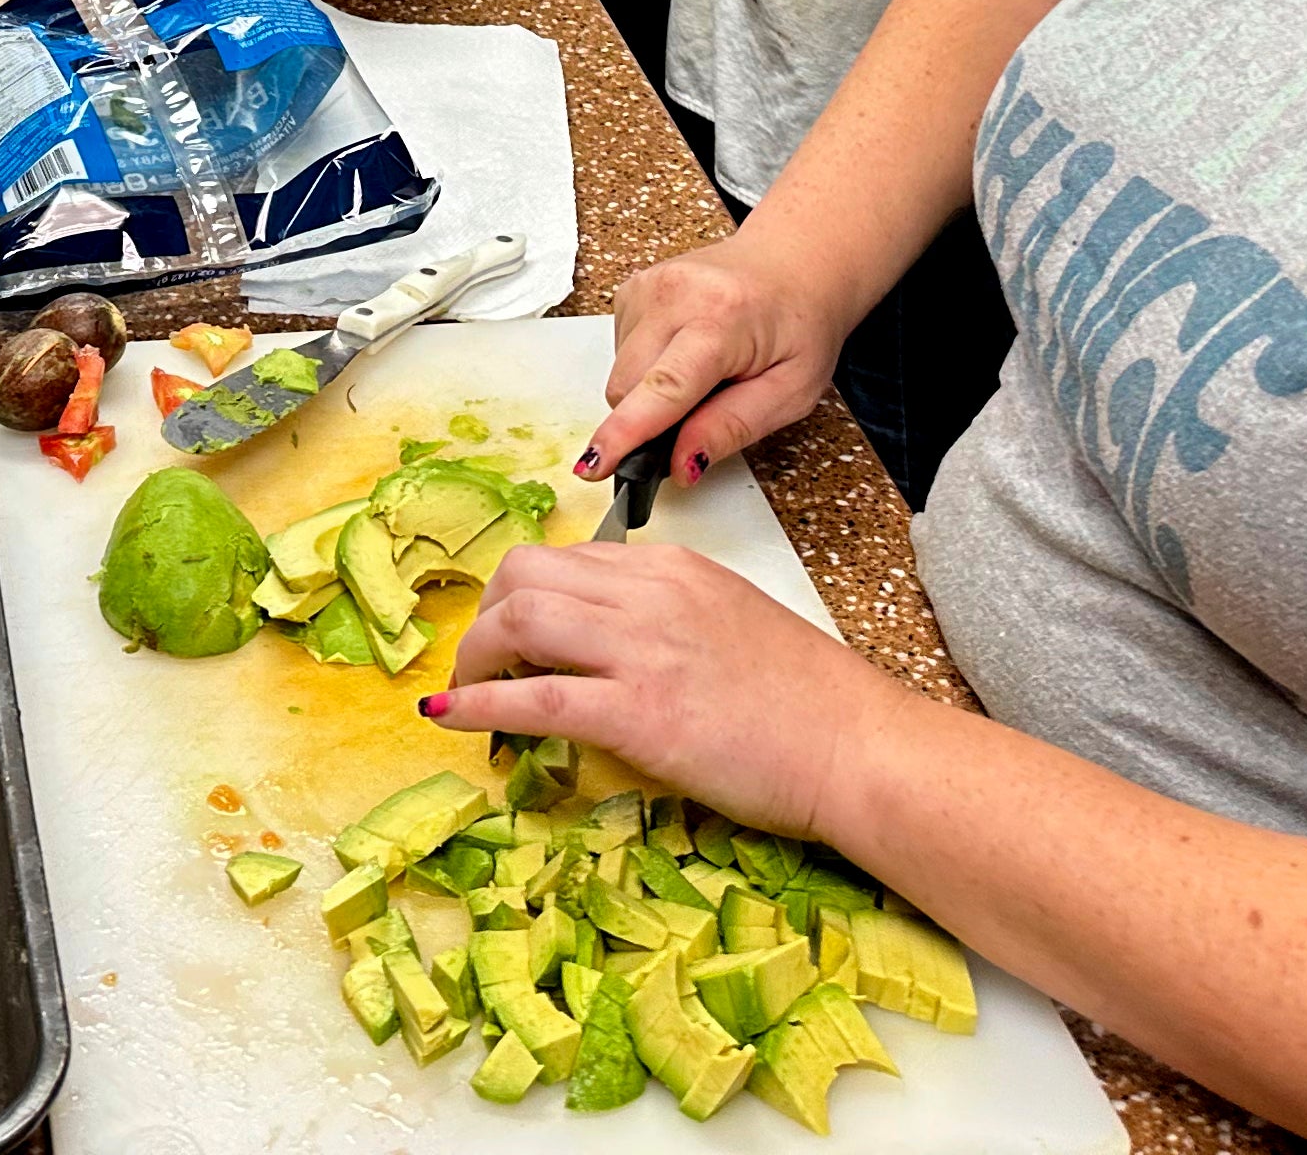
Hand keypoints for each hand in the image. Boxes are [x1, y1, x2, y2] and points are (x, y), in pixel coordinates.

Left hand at [421, 543, 906, 844]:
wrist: (857, 747)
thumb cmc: (809, 701)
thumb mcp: (730, 623)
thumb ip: (667, 618)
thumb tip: (608, 646)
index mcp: (674, 569)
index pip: (567, 559)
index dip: (520, 596)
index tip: (508, 634)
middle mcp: (650, 595)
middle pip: (525, 573)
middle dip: (484, 614)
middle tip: (478, 660)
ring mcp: (642, 651)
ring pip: (519, 619)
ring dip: (474, 655)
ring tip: (463, 688)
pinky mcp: (639, 715)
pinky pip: (534, 700)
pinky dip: (477, 704)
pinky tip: (448, 717)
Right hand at [580, 235, 844, 482]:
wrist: (792, 263)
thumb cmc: (799, 325)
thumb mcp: (791, 392)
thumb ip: (732, 428)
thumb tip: (680, 466)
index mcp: (722, 318)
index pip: (664, 385)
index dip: (627, 432)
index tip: (596, 466)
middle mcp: (675, 293)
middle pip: (628, 387)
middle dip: (651, 421)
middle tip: (703, 412)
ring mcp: (648, 286)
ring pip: (620, 374)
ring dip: (651, 393)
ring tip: (702, 373)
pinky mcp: (631, 289)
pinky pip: (620, 353)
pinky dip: (646, 368)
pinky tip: (683, 352)